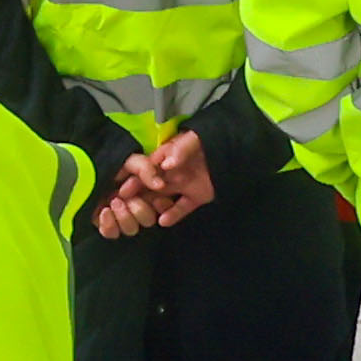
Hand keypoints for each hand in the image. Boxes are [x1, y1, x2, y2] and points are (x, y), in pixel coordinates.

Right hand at [89, 132, 215, 237]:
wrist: (236, 151)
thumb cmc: (210, 140)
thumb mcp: (193, 138)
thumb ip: (179, 149)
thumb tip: (166, 164)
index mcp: (169, 155)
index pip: (148, 167)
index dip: (136, 177)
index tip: (124, 186)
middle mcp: (173, 171)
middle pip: (152, 184)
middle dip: (138, 192)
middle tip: (124, 202)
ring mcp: (184, 184)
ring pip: (164, 197)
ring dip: (153, 204)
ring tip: (143, 213)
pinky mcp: (197, 196)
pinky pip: (183, 207)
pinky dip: (174, 214)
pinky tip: (164, 221)